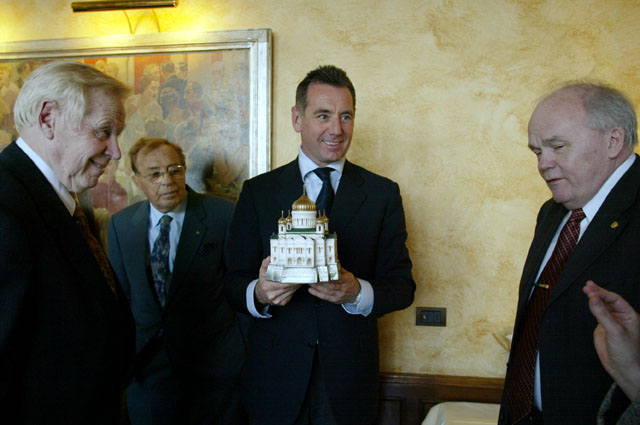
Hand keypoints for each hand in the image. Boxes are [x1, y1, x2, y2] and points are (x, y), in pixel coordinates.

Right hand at [254, 256, 299, 306]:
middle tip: (302, 276)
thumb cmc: (263, 282)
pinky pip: (290, 295)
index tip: (297, 275)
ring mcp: (277, 300)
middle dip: (295, 282)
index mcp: (267, 287)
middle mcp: (272, 295)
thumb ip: (266, 264)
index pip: (282, 283)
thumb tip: (270, 258)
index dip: (290, 280)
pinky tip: (295, 286)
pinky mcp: (281, 303)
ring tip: (300, 279)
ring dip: (296, 286)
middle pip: (287, 288)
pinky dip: (294, 290)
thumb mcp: (262, 272)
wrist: (260, 295)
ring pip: (290, 292)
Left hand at [308, 267, 360, 304]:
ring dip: (317, 288)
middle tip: (312, 278)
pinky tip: (311, 290)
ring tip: (310, 283)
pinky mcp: (335, 300)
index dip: (327, 277)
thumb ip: (339, 269)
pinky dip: (317, 294)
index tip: (320, 274)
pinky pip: (325, 297)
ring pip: (326, 292)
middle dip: (320, 282)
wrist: (355, 293)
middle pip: (330, 286)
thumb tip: (331, 262)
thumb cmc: (350, 282)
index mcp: (346, 280)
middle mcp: (343, 289)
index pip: (336, 279)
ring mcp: (339, 295)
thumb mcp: (347, 274)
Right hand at [583, 280, 639, 400]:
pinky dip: (592, 307)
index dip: (603, 294)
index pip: (615, 300)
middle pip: (608, 300)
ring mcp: (611, 322)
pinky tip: (589, 302)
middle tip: (587, 286)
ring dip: (594, 298)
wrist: (623, 369)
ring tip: (586, 289)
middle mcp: (621, 317)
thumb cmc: (627, 352)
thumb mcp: (615, 331)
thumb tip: (593, 298)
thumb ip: (602, 314)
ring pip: (602, 306)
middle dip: (598, 292)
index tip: (591, 292)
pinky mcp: (603, 328)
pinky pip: (597, 314)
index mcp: (630, 316)